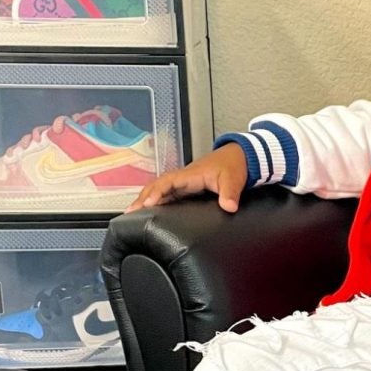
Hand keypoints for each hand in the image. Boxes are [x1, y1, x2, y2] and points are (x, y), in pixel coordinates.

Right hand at [124, 142, 247, 213]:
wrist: (240, 158)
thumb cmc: (234, 165)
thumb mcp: (232, 180)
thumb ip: (230, 193)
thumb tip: (229, 206)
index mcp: (190, 174)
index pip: (167, 182)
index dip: (156, 192)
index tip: (146, 203)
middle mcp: (184, 178)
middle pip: (157, 186)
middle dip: (142, 197)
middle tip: (129, 211)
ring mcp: (185, 182)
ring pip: (160, 190)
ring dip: (147, 199)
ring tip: (133, 213)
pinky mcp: (188, 187)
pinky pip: (169, 194)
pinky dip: (158, 201)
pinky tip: (152, 210)